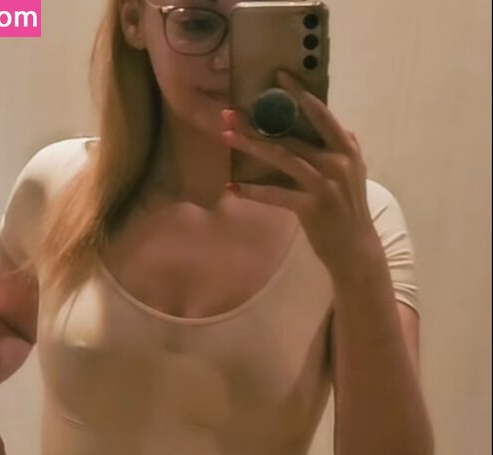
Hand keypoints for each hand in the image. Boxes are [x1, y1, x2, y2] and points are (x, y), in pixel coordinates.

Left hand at [221, 69, 379, 276]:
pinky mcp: (311, 207)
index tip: (278, 76)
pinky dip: (253, 192)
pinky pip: (276, 195)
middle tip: (230, 112)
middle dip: (258, 123)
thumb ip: (347, 150)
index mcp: (346, 149)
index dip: (299, 93)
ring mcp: (324, 185)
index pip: (321, 114)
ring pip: (282, 158)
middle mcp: (336, 162)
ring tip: (227, 136)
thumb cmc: (350, 211)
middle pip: (291, 135)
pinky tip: (232, 188)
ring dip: (251, 147)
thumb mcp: (355, 174)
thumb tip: (341, 127)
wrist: (356, 249)